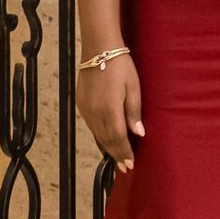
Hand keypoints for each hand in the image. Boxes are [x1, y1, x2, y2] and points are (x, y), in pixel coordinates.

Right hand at [76, 54, 142, 171]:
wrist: (99, 51)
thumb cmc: (122, 67)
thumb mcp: (134, 87)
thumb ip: (134, 112)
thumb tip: (138, 134)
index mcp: (110, 110)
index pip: (118, 138)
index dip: (124, 152)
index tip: (130, 165)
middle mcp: (95, 113)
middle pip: (106, 140)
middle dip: (116, 154)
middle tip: (124, 167)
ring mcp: (86, 110)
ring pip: (97, 134)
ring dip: (107, 147)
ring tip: (116, 157)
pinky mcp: (81, 105)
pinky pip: (91, 126)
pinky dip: (100, 135)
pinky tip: (106, 139)